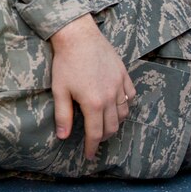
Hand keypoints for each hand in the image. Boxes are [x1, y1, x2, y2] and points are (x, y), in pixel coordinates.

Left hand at [49, 14, 135, 158]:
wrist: (78, 35)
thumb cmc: (66, 62)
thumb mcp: (60, 90)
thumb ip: (63, 115)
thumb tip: (63, 137)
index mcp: (94, 103)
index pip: (95, 133)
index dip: (91, 147)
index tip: (88, 156)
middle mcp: (110, 97)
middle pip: (112, 126)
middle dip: (103, 137)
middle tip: (95, 140)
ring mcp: (119, 85)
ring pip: (124, 113)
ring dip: (115, 123)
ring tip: (106, 125)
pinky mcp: (123, 74)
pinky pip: (131, 95)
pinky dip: (126, 104)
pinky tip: (118, 105)